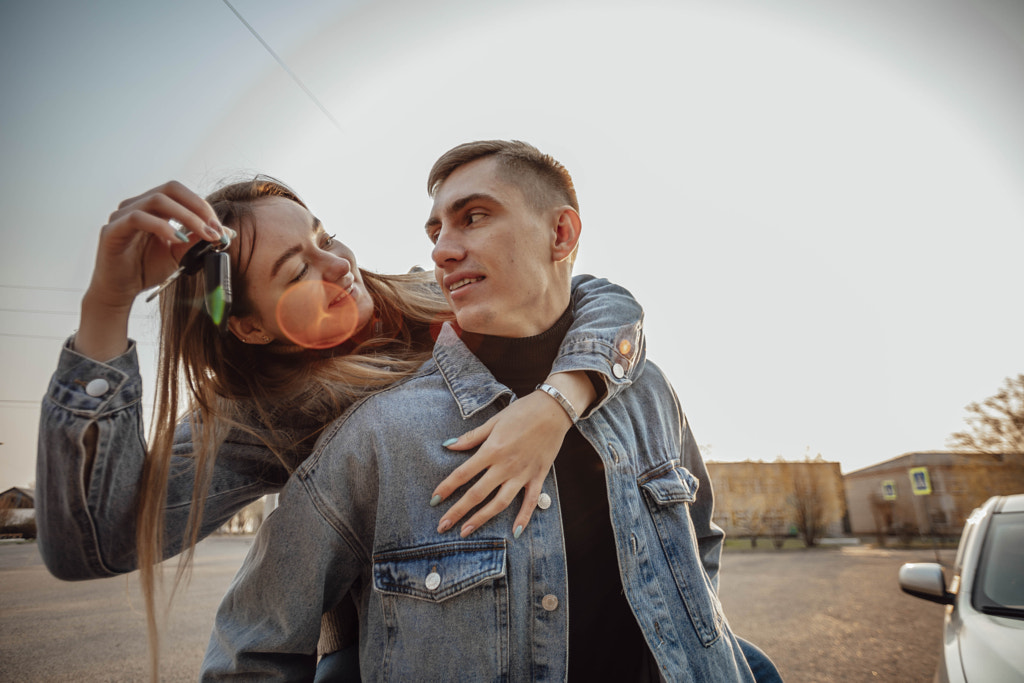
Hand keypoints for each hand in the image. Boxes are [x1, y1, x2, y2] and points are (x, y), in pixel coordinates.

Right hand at [76, 181, 223, 360]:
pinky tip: (177, 240)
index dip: (203, 207)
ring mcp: (121, 215)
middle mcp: (136, 205)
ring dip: (186, 217)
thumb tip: (226, 231)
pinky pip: (137, 218)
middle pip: (170, 189)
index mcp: (152, 207)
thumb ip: (197, 239)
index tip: (221, 229)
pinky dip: (162, 227)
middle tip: (214, 229)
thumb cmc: (145, 269)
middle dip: (198, 207)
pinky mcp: (112, 230)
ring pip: (157, 200)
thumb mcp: (179, 253)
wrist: (120, 291)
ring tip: (204, 235)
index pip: (181, 194)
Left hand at [431, 390, 573, 537]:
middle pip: (477, 494)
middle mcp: (505, 466)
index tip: (434, 500)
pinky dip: (523, 517)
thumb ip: (472, 437)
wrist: (554, 409)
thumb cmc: (522, 411)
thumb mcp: (494, 421)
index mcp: (492, 450)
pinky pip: (530, 501)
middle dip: (458, 512)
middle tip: (442, 526)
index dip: (446, 488)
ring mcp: (523, 474)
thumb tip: (449, 446)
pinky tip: (515, 532)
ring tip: (466, 531)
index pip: (463, 474)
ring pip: (500, 503)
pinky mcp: (538, 476)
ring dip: (482, 519)